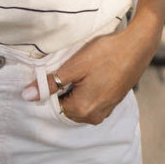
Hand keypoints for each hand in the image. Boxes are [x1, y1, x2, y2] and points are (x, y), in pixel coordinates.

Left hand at [21, 28, 153, 124]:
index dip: (50, 88)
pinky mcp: (112, 103)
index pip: (53, 106)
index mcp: (82, 109)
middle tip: (70, 69)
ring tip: (81, 70)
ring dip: (74, 90)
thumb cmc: (106, 54)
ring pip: (78, 104)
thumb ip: (50, 83)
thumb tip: (27, 95)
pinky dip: (86, 91)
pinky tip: (91, 74)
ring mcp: (105, 111)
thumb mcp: (74, 66)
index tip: (56, 72)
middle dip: (63, 90)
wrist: (137, 47)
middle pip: (66, 107)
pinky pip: (91, 102)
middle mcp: (94, 116)